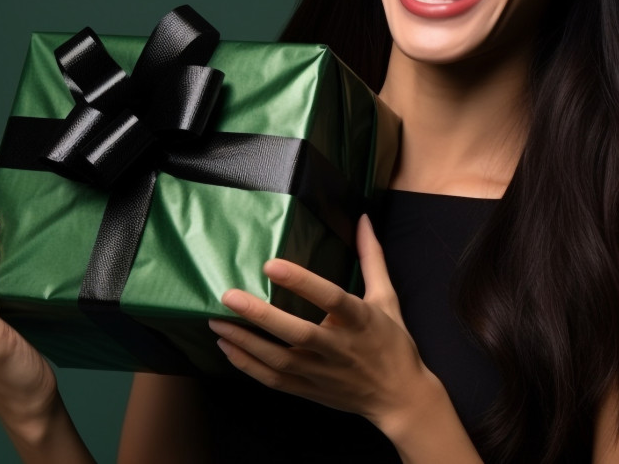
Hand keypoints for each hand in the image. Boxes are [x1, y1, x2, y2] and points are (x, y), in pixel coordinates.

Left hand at [208, 215, 439, 433]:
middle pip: (297, 333)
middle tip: (228, 296)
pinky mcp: (310, 391)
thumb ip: (372, 258)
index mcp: (360, 320)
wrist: (400, 398)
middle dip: (260, 316)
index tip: (270, 264)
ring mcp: (323, 373)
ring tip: (217, 322)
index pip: (329, 297)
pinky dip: (248, 366)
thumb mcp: (387, 298)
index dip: (301, 282)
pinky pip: (274, 380)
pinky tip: (228, 347)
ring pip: (279, 360)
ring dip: (245, 341)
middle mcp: (339, 348)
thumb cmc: (393, 343)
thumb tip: (364, 220)